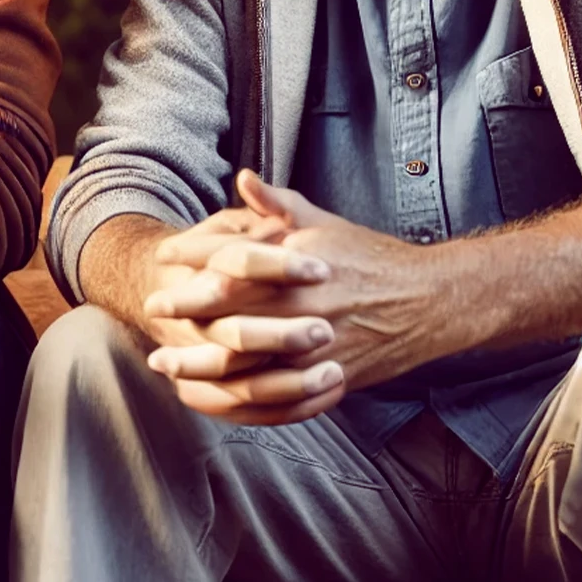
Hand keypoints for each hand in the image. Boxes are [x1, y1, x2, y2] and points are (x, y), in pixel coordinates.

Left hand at [142, 170, 458, 422]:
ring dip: (200, 368)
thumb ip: (279, 205)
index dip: (191, 262)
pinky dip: (237, 403)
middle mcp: (303, 307)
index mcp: (299, 266)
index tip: (163, 260)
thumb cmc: (370, 259)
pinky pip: (274, 400)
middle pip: (228, 317)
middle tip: (152, 313)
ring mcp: (315, 348)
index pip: (230, 262)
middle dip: (184, 318)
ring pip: (246, 366)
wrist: (429, 301)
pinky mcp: (327, 380)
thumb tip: (243, 178)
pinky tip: (211, 398)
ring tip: (166, 366)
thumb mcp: (325, 224)